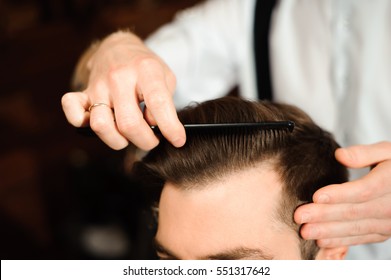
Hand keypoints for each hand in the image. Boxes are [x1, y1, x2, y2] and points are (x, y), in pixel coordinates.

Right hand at [61, 31, 185, 149]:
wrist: (119, 48)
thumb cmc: (147, 68)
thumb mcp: (166, 78)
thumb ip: (164, 102)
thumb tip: (153, 126)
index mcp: (146, 71)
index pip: (158, 104)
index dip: (170, 128)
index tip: (178, 141)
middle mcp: (119, 77)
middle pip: (129, 123)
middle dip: (145, 141)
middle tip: (152, 140)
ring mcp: (99, 85)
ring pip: (101, 125)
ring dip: (118, 140)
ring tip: (129, 136)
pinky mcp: (84, 92)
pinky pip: (72, 110)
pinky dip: (81, 122)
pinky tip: (100, 124)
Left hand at [294, 142, 390, 247]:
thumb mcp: (386, 151)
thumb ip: (363, 153)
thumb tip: (339, 155)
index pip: (364, 190)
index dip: (339, 195)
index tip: (316, 196)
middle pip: (355, 212)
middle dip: (324, 215)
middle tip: (300, 216)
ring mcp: (389, 222)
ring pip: (355, 228)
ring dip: (328, 231)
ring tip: (305, 231)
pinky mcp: (383, 232)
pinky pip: (360, 238)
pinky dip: (340, 240)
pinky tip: (320, 241)